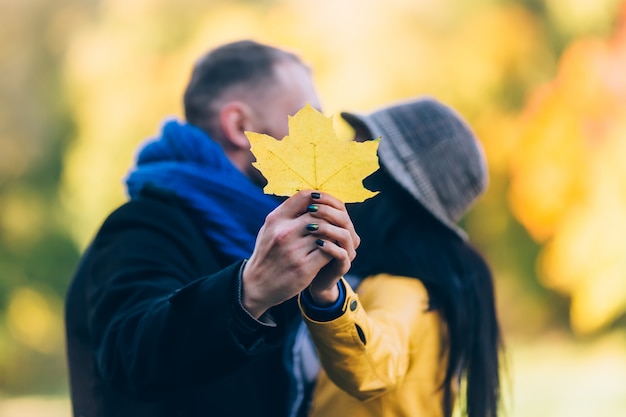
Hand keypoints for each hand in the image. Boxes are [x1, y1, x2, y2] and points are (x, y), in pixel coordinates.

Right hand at [242, 190, 358, 317]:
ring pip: (326, 233)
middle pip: (319, 214)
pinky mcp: (304, 268)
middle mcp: (284, 233)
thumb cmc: (266, 254)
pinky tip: (332, 251)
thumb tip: (310, 197)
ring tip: (335, 237)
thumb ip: (287, 214)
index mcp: (276, 220)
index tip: (325, 205)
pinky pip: (328, 251)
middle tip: (335, 223)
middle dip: (330, 218)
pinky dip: (333, 249)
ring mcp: (294, 251)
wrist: (256, 286)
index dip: (320, 198)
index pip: (305, 196)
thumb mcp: (269, 229)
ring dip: (333, 234)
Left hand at [306, 193, 359, 305]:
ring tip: (310, 226)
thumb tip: (297, 191)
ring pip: (345, 234)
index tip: (310, 195)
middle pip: (344, 217)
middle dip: (327, 211)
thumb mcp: (300, 230)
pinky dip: (330, 247)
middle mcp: (347, 235)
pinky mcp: (343, 266)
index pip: (338, 205)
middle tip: (310, 209)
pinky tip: (316, 243)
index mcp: (338, 224)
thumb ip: (303, 214)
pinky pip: (342, 254)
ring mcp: (347, 251)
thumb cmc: (300, 251)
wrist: (302, 279)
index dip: (326, 198)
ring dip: (328, 228)